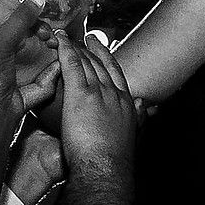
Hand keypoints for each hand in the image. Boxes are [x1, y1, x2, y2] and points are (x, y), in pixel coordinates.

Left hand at [58, 36, 136, 182]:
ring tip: (68, 37)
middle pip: (101, 65)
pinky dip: (66, 51)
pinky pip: (72, 66)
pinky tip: (60, 42)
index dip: (107, 58)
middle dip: (92, 49)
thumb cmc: (115, 158)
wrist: (105, 168)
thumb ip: (137, 116)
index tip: (101, 48)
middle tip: (85, 36)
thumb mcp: (133, 133)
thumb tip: (144, 106)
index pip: (115, 74)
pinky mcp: (80, 95)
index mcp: (125, 103)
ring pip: (86, 63)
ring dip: (76, 47)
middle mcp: (113, 93)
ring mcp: (97, 92)